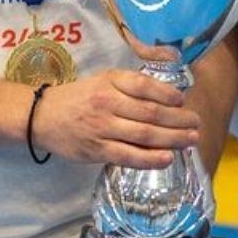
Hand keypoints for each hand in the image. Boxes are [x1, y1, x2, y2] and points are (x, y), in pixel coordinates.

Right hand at [30, 69, 200, 168]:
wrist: (41, 117)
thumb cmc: (78, 98)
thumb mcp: (102, 80)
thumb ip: (131, 83)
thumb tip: (168, 92)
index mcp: (109, 81)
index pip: (144, 85)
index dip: (168, 94)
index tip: (183, 101)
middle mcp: (107, 102)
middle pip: (150, 112)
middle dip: (178, 119)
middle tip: (196, 123)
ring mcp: (102, 128)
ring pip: (144, 134)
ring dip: (172, 138)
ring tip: (190, 140)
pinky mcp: (96, 150)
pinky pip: (129, 156)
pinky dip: (151, 158)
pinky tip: (168, 158)